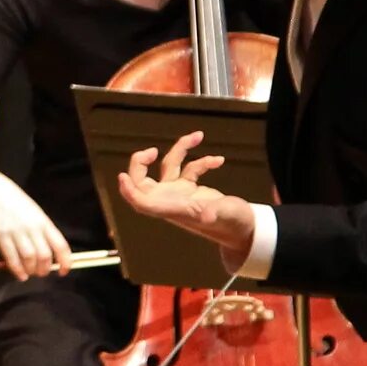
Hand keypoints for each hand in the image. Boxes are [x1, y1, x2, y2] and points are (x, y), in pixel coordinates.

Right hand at [0, 173, 76, 276]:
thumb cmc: (17, 205)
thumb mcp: (36, 215)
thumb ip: (43, 233)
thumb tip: (51, 257)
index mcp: (44, 223)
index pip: (61, 246)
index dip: (65, 262)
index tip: (63, 271)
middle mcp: (33, 227)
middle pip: (44, 255)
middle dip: (44, 269)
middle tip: (41, 273)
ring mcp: (17, 231)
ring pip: (29, 258)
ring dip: (31, 270)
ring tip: (29, 273)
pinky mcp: (2, 234)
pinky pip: (11, 257)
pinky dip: (17, 269)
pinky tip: (19, 274)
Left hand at [116, 132, 256, 270]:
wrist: (243, 229)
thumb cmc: (233, 225)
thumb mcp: (225, 216)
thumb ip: (215, 212)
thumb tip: (207, 214)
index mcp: (173, 209)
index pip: (142, 203)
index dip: (129, 191)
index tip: (122, 176)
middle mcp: (171, 201)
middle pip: (143, 183)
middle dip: (140, 165)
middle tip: (151, 151)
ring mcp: (180, 195)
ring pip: (169, 167)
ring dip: (181, 149)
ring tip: (198, 136)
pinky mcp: (191, 190)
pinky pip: (190, 169)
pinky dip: (203, 162)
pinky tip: (219, 161)